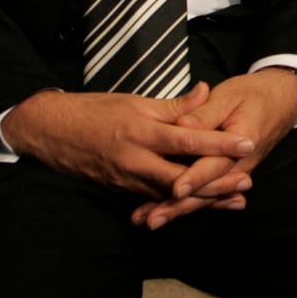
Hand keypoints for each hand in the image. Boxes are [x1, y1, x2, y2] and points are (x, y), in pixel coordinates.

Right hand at [0, 84, 255, 204]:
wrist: (49, 132)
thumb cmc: (94, 110)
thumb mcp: (135, 101)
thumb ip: (174, 104)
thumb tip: (207, 92)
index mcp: (141, 132)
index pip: (187, 141)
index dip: (218, 144)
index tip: (246, 144)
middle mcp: (135, 161)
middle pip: (183, 179)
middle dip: (216, 185)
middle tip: (247, 184)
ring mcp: (127, 180)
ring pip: (170, 194)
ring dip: (202, 199)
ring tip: (233, 200)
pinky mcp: (122, 190)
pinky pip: (155, 198)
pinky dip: (178, 203)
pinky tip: (199, 206)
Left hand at [134, 69, 296, 230]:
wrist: (282, 100)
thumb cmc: (254, 95)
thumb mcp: (230, 95)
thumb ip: (204, 113)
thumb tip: (181, 125)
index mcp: (243, 140)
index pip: (215, 164)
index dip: (194, 177)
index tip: (175, 189)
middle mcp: (240, 163)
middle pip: (207, 189)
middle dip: (179, 205)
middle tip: (152, 218)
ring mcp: (235, 172)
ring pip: (204, 196)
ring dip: (177, 210)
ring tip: (150, 220)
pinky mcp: (226, 173)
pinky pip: (206, 192)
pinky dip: (186, 203)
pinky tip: (163, 212)